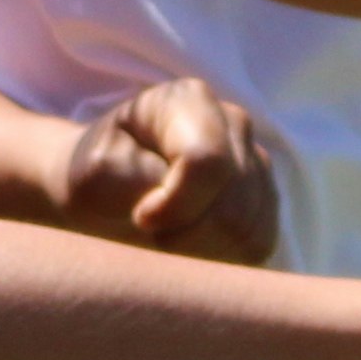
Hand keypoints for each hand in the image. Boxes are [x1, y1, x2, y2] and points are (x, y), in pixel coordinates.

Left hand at [55, 76, 285, 264]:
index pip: (208, 162)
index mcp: (189, 101)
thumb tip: (173, 208)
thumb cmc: (99, 174)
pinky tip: (189, 246)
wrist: (105, 187)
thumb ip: (132, 181)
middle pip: (233, 207)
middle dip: (186, 236)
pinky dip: (219, 258)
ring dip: (200, 251)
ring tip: (165, 238)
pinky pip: (256, 246)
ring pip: (248, 231)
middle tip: (148, 232)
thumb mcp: (95, 171)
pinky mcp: (265, 202)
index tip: (140, 217)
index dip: (176, 207)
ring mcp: (255, 162)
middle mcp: (233, 124)